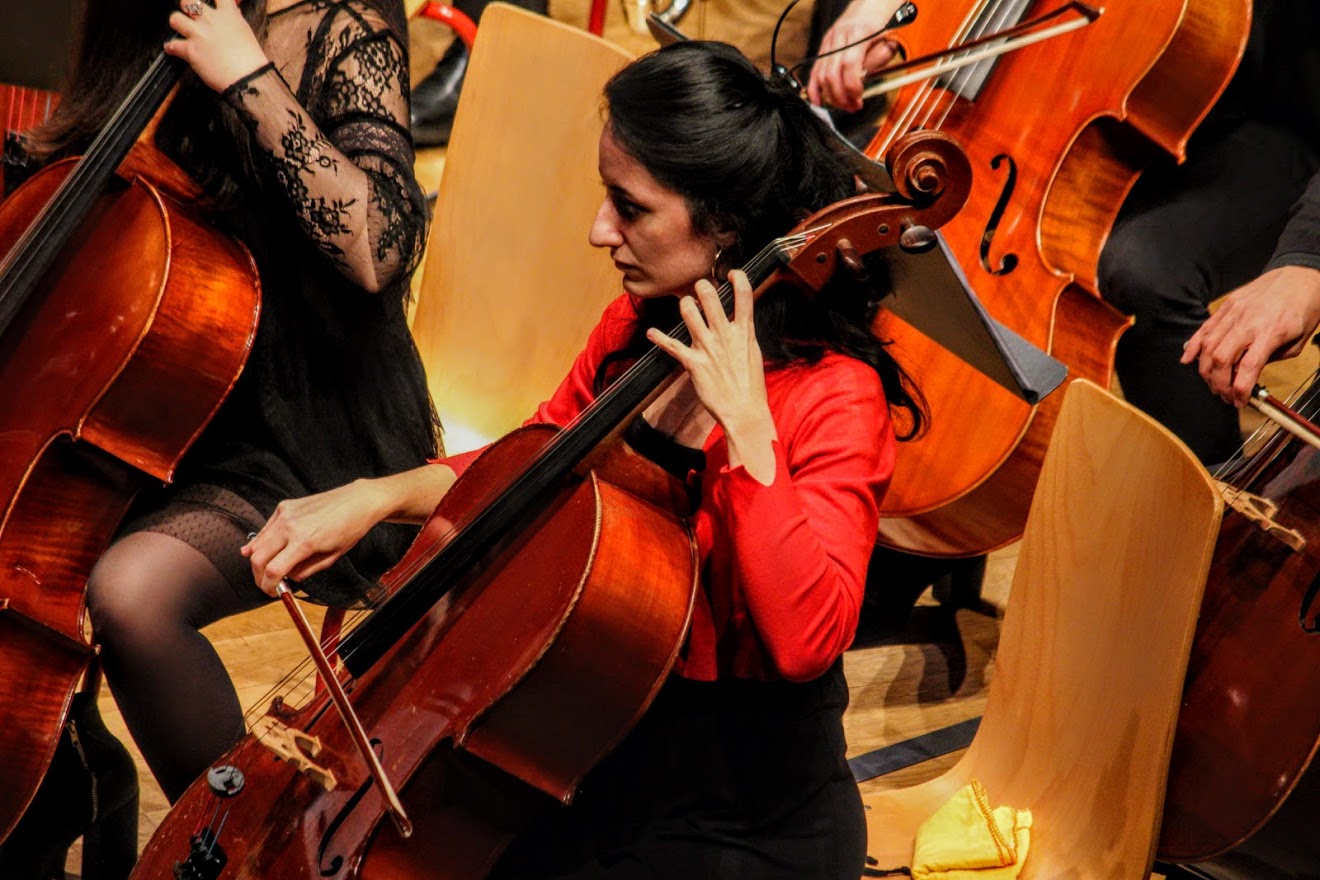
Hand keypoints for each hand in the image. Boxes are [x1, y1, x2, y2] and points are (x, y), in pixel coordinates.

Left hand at [164, 0, 270, 92]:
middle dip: (187, 6)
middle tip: (190, 13)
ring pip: (175, 18)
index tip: (210, 3)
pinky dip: (171, 47)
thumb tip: (231, 15)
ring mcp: (199, 34)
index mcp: (228, 15)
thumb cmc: (252, 60)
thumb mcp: (246, 34)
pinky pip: (172, 45)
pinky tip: (172, 49)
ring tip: (180, 29)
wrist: (248, 78)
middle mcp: (211, 20)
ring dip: (177, 24)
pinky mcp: (191, 50)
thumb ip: (235, 21)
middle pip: (188, 1)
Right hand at [242, 479, 392, 596]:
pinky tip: (265, 550)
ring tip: (267, 569)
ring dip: (258, 560)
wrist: (357, 501)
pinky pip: (266, 528)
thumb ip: (306, 570)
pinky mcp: (284, 506)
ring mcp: (285, 514)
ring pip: (258, 543)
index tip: (272, 592)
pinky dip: (262, 542)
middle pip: (258, 558)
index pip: (273, 571)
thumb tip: (287, 577)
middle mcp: (290, 527)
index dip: (268, 586)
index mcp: (304, 542)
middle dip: (259, 576)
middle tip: (267, 583)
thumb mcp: (331, 557)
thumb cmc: (350, 529)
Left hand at [647, 271, 777, 482]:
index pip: (744, 294)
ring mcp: (707, 347)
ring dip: (684, 305)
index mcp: (744, 332)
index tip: (731, 273)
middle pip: (709, 296)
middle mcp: (725, 335)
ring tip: (686, 306)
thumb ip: (743, 333)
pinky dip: (659, 338)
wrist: (744, 411)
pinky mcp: (693, 363)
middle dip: (702, 287)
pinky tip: (651, 333)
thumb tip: (739, 320)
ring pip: (688, 311)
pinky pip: (671, 345)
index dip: (738, 277)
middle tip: (700, 288)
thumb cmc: (750, 385)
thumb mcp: (753, 352)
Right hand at [807, 0, 904, 111]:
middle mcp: (840, 37)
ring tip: (843, 105)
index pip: (849, 65)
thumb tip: (860, 83)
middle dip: (841, 96)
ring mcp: (829, 42)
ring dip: (831, 95)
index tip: (859, 100)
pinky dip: (814, 88)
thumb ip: (875, 63)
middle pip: (833, 73)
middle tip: (852, 107)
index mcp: (858, 33)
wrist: (869, 7)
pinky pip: (815, 70)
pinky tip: (818, 101)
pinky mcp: (823, 47)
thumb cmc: (881, 26)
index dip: (852, 87)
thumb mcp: (887, 43)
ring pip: (821, 74)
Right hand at [1181, 265, 1319, 405]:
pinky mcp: (1227, 306)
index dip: (1239, 389)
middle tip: (1223, 395)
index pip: (1248, 368)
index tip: (1238, 401)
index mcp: (1271, 332)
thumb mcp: (1297, 342)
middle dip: (1218, 383)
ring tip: (1211, 382)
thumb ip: (1271, 359)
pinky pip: (1205, 328)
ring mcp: (1235, 312)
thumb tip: (1247, 374)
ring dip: (1206, 370)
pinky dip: (1193, 346)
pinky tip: (1188, 359)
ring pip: (1209, 346)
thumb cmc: (1303, 308)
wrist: (1300, 277)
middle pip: (1221, 359)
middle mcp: (1249, 322)